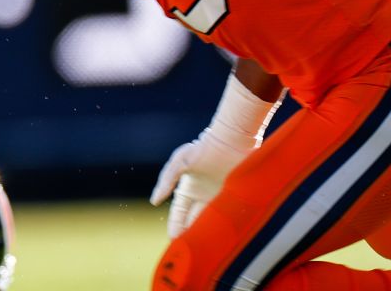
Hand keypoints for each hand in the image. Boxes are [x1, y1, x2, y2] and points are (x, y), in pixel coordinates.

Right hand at [148, 74, 278, 237]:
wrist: (232, 140)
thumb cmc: (203, 148)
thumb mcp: (180, 162)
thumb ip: (167, 180)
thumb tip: (154, 201)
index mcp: (188, 189)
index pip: (179, 214)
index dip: (176, 226)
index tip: (173, 240)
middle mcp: (203, 196)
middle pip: (195, 221)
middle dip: (191, 234)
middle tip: (188, 251)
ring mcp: (220, 198)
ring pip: (212, 221)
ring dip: (207, 233)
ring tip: (204, 248)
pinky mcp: (235, 198)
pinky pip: (229, 216)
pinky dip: (225, 227)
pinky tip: (223, 238)